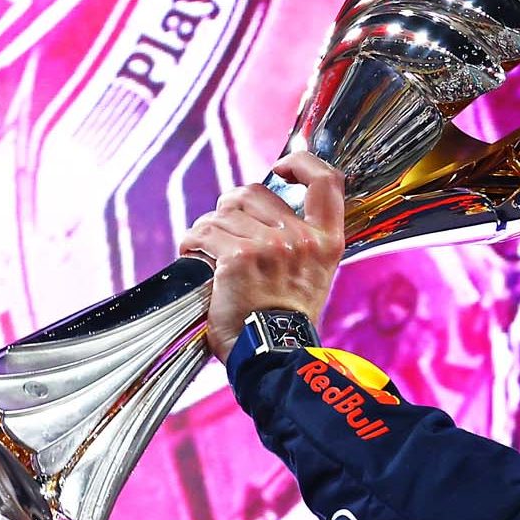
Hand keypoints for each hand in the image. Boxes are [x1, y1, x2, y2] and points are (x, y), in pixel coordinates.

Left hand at [179, 152, 344, 359]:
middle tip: (225, 231)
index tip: (283, 166)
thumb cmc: (285, 322)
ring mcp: (270, 247)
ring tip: (208, 252)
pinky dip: (192, 243)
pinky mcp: (238, 258)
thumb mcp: (313, 277)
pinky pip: (204, 233)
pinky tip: (194, 257)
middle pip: (254, 192)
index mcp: (327, 242)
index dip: (302, 162)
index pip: (326, 182)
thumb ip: (300, 242)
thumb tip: (265, 211)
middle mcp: (301, 239)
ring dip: (209, 228)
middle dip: (231, 207)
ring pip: (223, 212)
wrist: (275, 356)